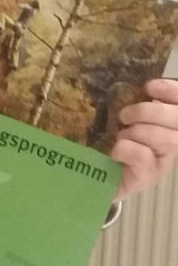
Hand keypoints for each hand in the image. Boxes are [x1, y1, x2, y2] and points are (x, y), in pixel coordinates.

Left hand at [111, 78, 177, 196]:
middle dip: (151, 112)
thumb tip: (133, 87)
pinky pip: (143, 156)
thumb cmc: (110, 143)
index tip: (149, 87)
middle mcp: (172, 143)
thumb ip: (132, 103)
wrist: (95, 178)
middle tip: (124, 116)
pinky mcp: (148, 178)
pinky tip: (114, 151)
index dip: (172, 91)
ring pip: (166, 140)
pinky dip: (126, 148)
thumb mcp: (122, 119)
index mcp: (168, 124)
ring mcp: (162, 162)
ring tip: (119, 135)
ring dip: (138, 132)